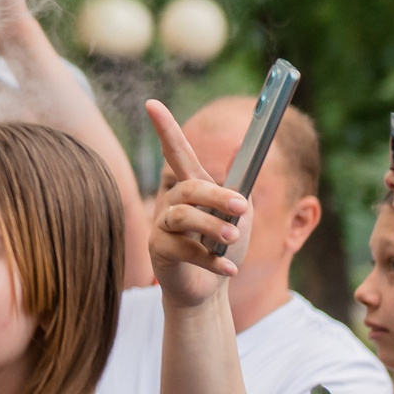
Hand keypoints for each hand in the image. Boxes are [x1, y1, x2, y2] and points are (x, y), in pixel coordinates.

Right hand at [143, 99, 248, 301]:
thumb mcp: (240, 218)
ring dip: (213, 226)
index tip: (152, 104)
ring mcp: (162, 225)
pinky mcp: (158, 250)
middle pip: (189, 187)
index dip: (165, 129)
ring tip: (232, 238)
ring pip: (183, 216)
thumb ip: (238, 198)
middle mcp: (172, 201)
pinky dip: (212, 259)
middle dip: (217, 196)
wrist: (209, 288)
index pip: (177, 153)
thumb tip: (239, 191)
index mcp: (192, 188)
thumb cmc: (223, 246)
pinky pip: (184, 249)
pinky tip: (229, 268)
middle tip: (241, 207)